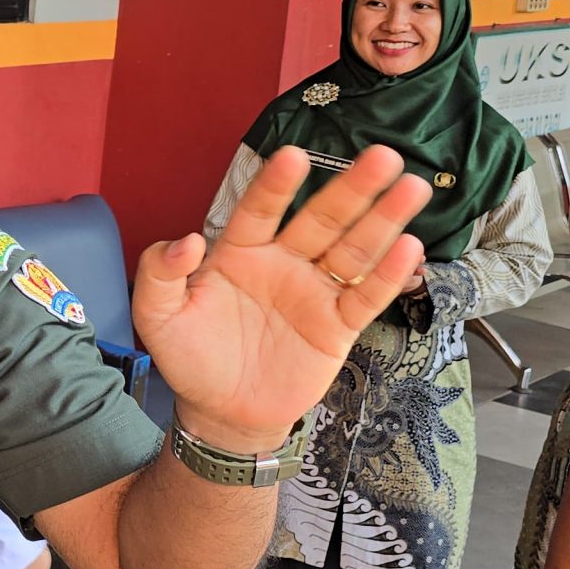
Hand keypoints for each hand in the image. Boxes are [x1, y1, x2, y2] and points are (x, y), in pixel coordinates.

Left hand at [133, 146, 428, 451]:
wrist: (221, 411)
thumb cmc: (189, 357)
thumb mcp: (157, 316)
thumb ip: (161, 273)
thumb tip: (184, 241)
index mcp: (240, 251)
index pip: (260, 209)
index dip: (276, 185)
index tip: (293, 156)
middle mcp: (283, 263)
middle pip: (322, 219)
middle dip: (352, 188)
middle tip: (383, 156)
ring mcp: (313, 292)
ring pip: (353, 250)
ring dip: (383, 221)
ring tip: (412, 188)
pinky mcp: (336, 326)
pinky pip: (365, 298)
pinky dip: (388, 275)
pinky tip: (409, 248)